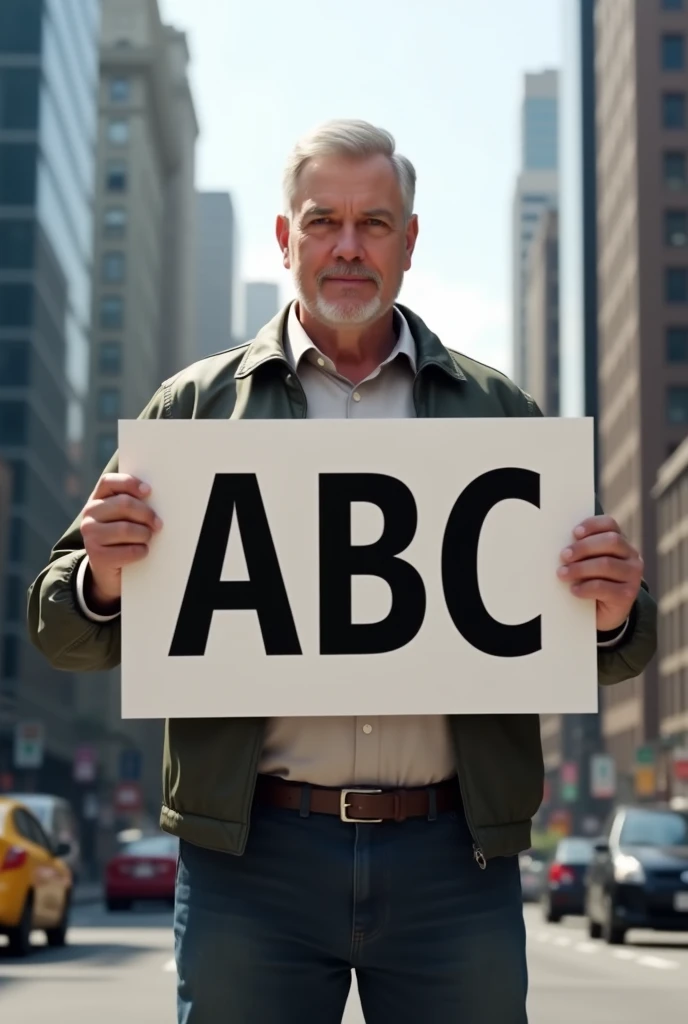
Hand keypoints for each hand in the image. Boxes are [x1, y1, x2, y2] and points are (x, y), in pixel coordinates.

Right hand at [80, 474, 161, 611]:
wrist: (109, 570)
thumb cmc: (123, 537)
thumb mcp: (124, 516)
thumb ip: (133, 503)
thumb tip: (155, 496)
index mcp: (97, 499)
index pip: (109, 482)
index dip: (130, 483)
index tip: (148, 491)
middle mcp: (89, 514)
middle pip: (124, 504)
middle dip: (146, 514)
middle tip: (158, 524)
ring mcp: (90, 535)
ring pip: (127, 528)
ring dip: (144, 534)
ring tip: (147, 538)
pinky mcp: (97, 556)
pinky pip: (129, 551)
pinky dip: (141, 551)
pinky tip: (142, 551)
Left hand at [557, 515, 642, 631]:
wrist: (603, 614)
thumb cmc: (591, 582)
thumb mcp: (588, 563)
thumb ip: (582, 552)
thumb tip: (562, 546)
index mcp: (621, 543)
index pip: (610, 524)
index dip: (592, 525)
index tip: (574, 533)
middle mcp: (631, 556)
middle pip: (611, 541)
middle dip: (584, 547)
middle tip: (564, 556)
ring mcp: (632, 576)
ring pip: (606, 564)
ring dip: (580, 568)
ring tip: (563, 574)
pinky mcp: (627, 595)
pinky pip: (603, 587)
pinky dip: (585, 587)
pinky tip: (574, 590)